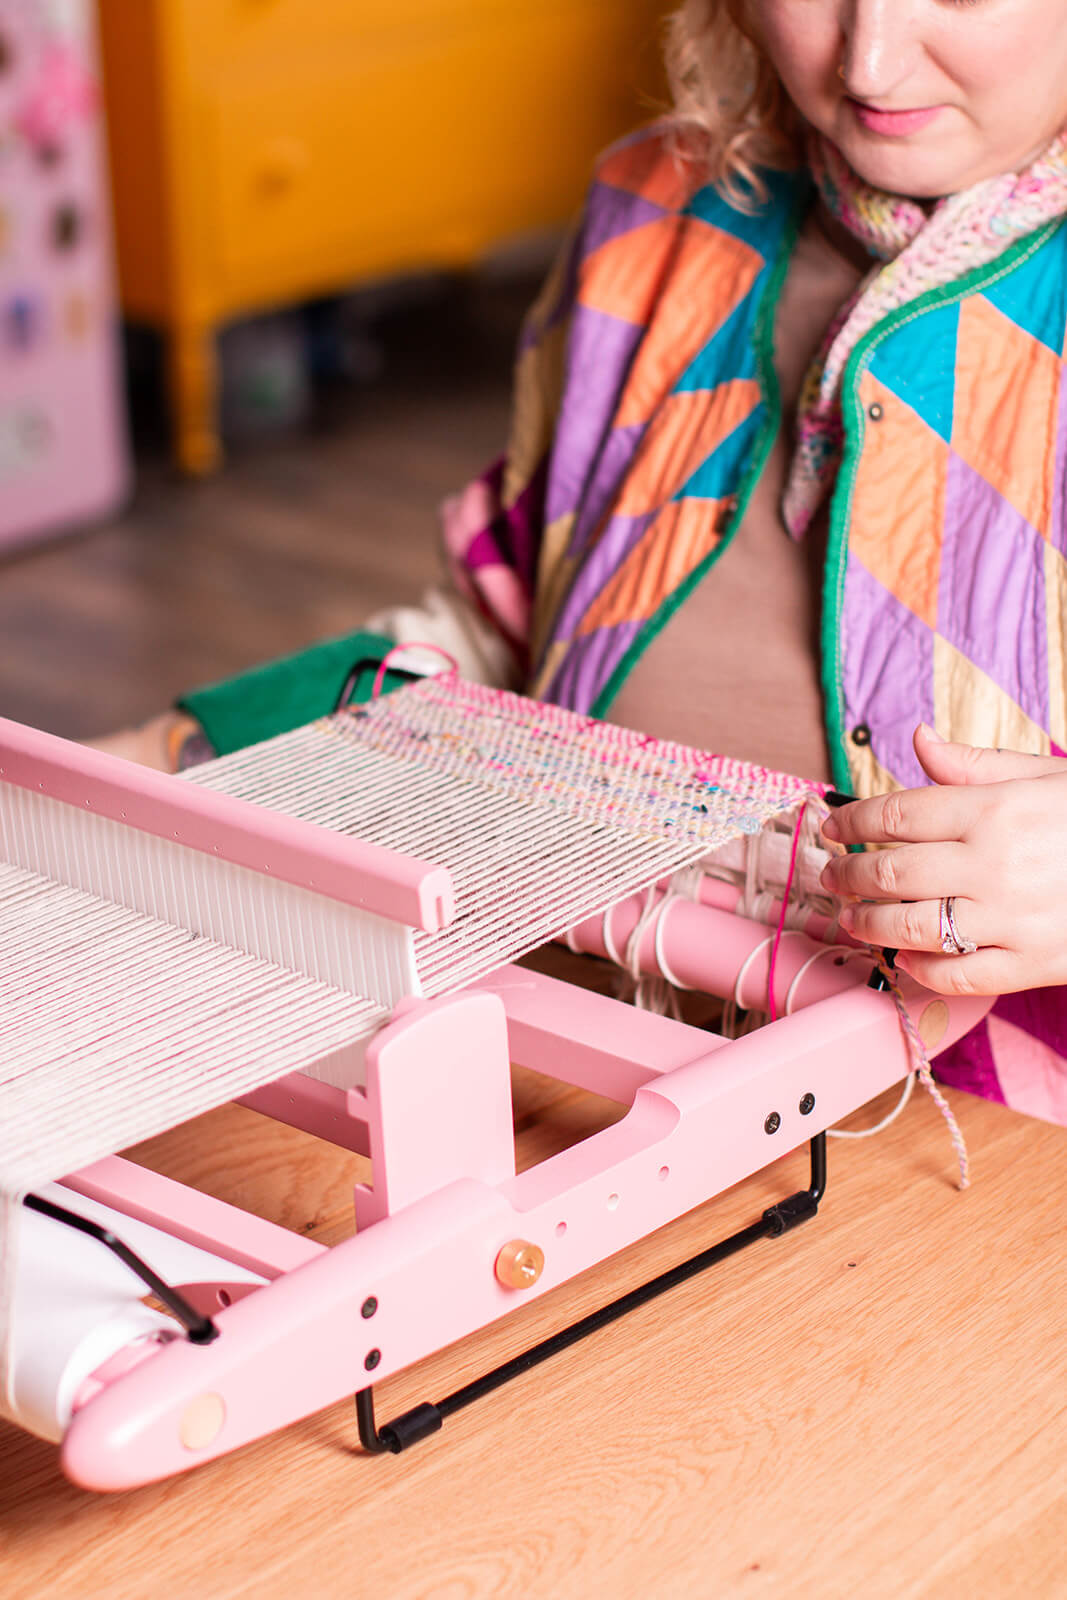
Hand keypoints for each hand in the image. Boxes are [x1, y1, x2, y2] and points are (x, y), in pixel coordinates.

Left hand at [818, 724, 1066, 995]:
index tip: (832, 826)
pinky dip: (921, 969)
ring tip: (852, 918)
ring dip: (869, 924)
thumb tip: (919, 740)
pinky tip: (905, 957)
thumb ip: (976, 764)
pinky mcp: (1032, 963)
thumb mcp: (1045, 776)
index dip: (852, 821)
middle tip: (831, 876)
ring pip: (911, 927)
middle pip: (890, 873)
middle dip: (848, 876)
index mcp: (995, 810)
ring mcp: (1011, 919)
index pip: (896, 814)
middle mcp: (994, 864)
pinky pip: (957, 975)